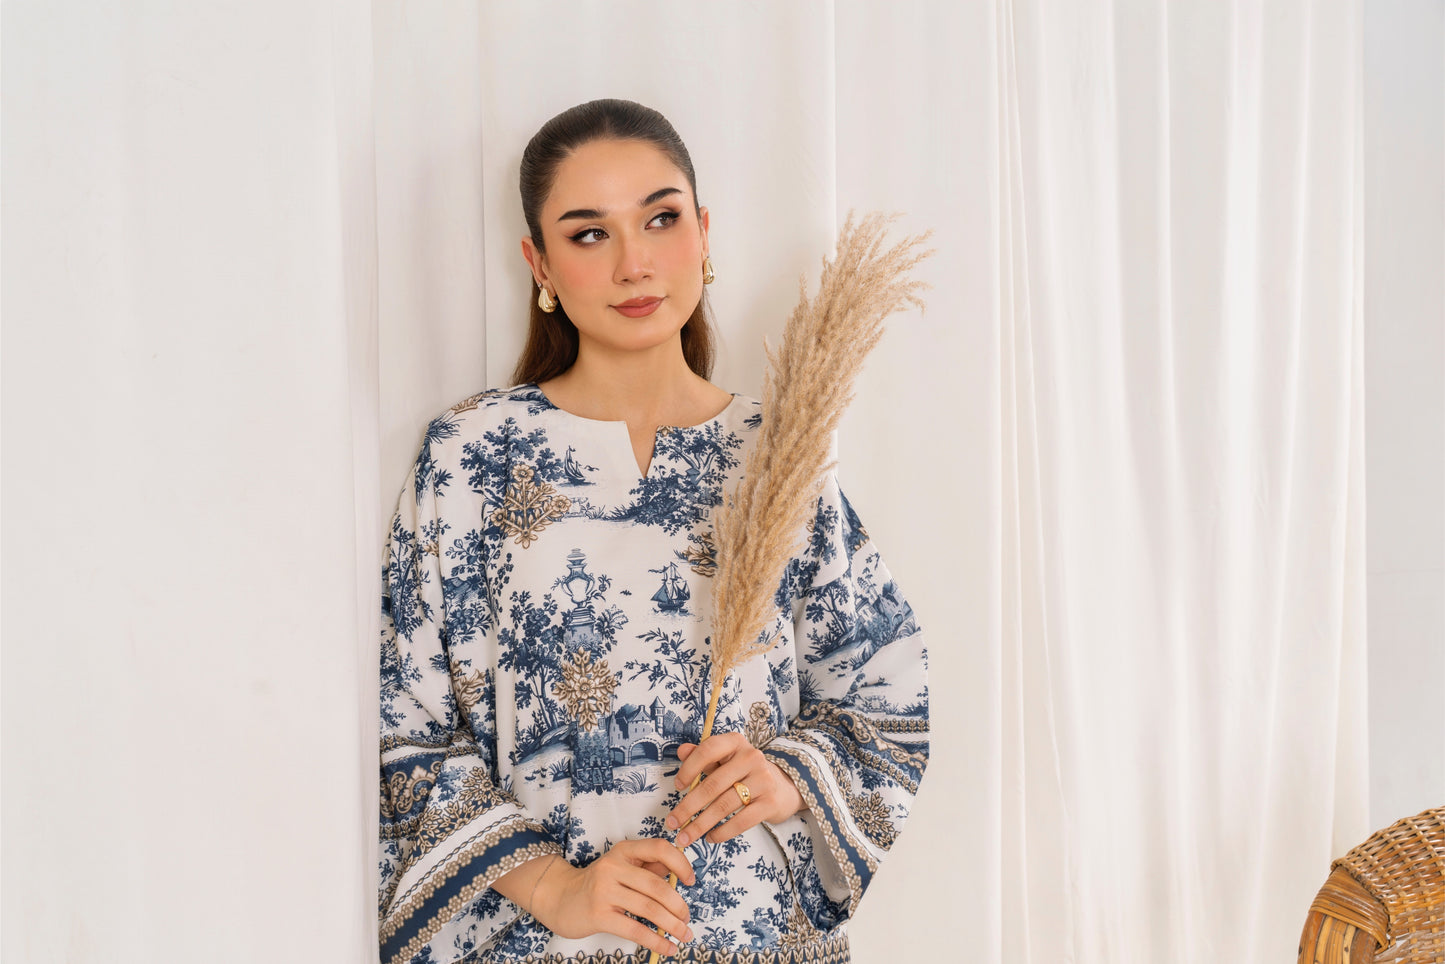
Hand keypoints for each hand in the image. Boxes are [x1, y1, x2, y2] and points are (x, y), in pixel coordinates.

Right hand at [531, 840, 695, 957]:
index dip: (680, 863)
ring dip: (672, 925)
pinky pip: (635, 929)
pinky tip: (667, 948)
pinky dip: (656, 940)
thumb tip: (679, 873)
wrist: (558, 897)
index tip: (691, 881)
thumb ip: (648, 867)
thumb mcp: (621, 867)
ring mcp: (604, 891)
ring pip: (649, 908)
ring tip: (684, 934)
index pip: (658, 848)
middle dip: (678, 905)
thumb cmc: (596, 883)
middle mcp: (613, 867)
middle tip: (687, 918)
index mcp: (623, 851)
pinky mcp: (599, 915)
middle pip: (657, 885)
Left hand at [666, 733, 804, 847]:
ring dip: (700, 824)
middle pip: (713, 784)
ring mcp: (763, 780)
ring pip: (724, 805)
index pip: (708, 750)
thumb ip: (703, 756)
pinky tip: (710, 838)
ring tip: (686, 837)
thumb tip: (681, 751)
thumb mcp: (726, 760)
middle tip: (672, 823)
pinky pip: (741, 821)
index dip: (690, 768)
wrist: (783, 787)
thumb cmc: (745, 773)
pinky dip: (722, 832)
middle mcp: (751, 757)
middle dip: (688, 807)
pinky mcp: (770, 803)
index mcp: (736, 743)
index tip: (678, 787)